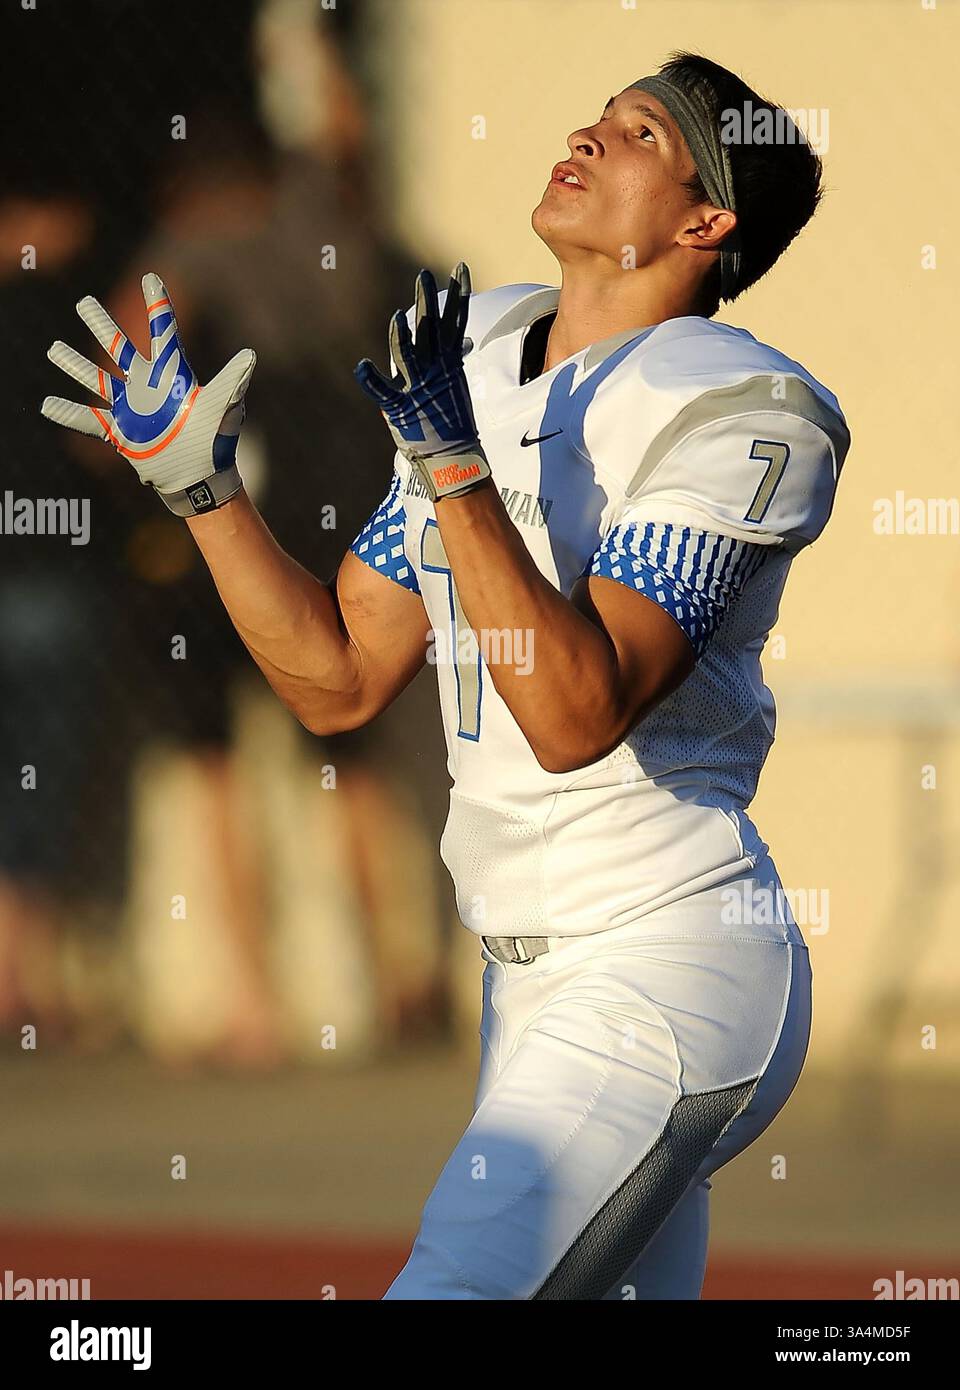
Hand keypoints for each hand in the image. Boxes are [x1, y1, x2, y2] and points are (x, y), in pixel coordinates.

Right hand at [41, 271, 255, 516]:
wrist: (200, 476)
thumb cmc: (215, 440)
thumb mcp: (223, 407)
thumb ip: (232, 381)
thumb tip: (250, 356)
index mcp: (171, 375)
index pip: (163, 332)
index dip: (157, 305)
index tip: (151, 278)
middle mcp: (146, 386)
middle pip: (118, 348)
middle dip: (101, 325)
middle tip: (83, 302)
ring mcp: (130, 408)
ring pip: (96, 379)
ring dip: (74, 365)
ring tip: (53, 349)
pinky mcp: (119, 432)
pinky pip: (87, 420)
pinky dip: (67, 414)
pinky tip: (46, 404)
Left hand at [354, 262, 489, 501]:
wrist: (452, 457)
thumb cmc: (451, 421)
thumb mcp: (454, 383)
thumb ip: (452, 358)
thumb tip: (463, 341)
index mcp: (448, 363)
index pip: (455, 322)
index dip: (458, 295)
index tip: (460, 268)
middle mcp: (434, 371)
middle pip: (431, 330)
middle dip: (428, 302)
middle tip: (423, 276)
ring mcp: (417, 388)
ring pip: (409, 355)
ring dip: (403, 336)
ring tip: (398, 316)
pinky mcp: (400, 408)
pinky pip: (382, 392)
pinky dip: (371, 380)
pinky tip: (361, 366)